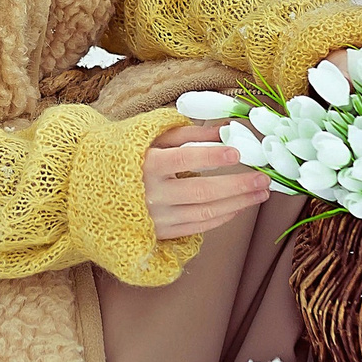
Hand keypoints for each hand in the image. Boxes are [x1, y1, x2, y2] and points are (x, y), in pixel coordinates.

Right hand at [142, 122, 270, 240]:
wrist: (98, 190)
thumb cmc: (130, 158)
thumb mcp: (154, 138)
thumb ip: (190, 134)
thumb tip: (225, 129)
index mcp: (146, 164)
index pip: (183, 159)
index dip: (210, 157)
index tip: (235, 153)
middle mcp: (150, 194)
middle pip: (200, 191)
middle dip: (236, 185)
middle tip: (263, 178)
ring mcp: (156, 217)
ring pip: (204, 212)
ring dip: (237, 203)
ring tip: (260, 193)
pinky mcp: (161, 232)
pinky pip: (198, 227)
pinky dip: (222, 217)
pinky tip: (239, 207)